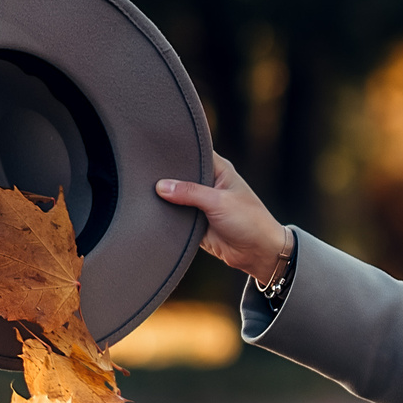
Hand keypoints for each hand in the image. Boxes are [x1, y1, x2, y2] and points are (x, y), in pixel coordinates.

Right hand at [156, 154, 288, 280]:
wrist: (258, 254)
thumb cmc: (250, 221)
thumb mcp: (219, 202)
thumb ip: (189, 192)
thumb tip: (161, 186)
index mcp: (219, 170)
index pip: (194, 152)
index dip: (176, 150)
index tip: (154, 148)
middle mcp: (208, 184)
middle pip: (180, 175)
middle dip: (165, 176)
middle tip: (144, 174)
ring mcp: (200, 203)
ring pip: (175, 197)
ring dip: (165, 198)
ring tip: (144, 192)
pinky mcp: (195, 222)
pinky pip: (175, 216)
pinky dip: (167, 216)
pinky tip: (151, 211)